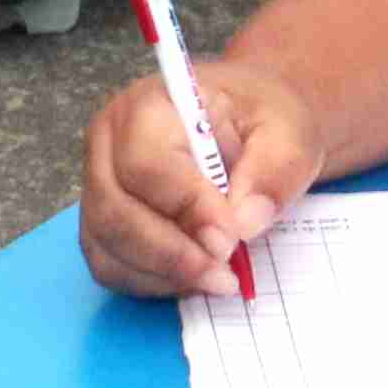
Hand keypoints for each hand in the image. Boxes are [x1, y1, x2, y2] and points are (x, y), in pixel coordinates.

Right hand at [79, 55, 318, 298]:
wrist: (248, 126)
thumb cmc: (260, 122)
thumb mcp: (288, 134)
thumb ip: (273, 173)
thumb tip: (244, 222)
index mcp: (148, 105)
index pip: (146, 164)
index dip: (186, 208)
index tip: (230, 240)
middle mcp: (109, 142)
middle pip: (114, 210)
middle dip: (172, 254)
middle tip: (226, 276)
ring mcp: (99, 184)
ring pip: (107, 244)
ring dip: (163, 274)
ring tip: (218, 278)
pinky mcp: (102, 222)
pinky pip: (110, 265)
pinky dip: (151, 282)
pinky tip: (194, 277)